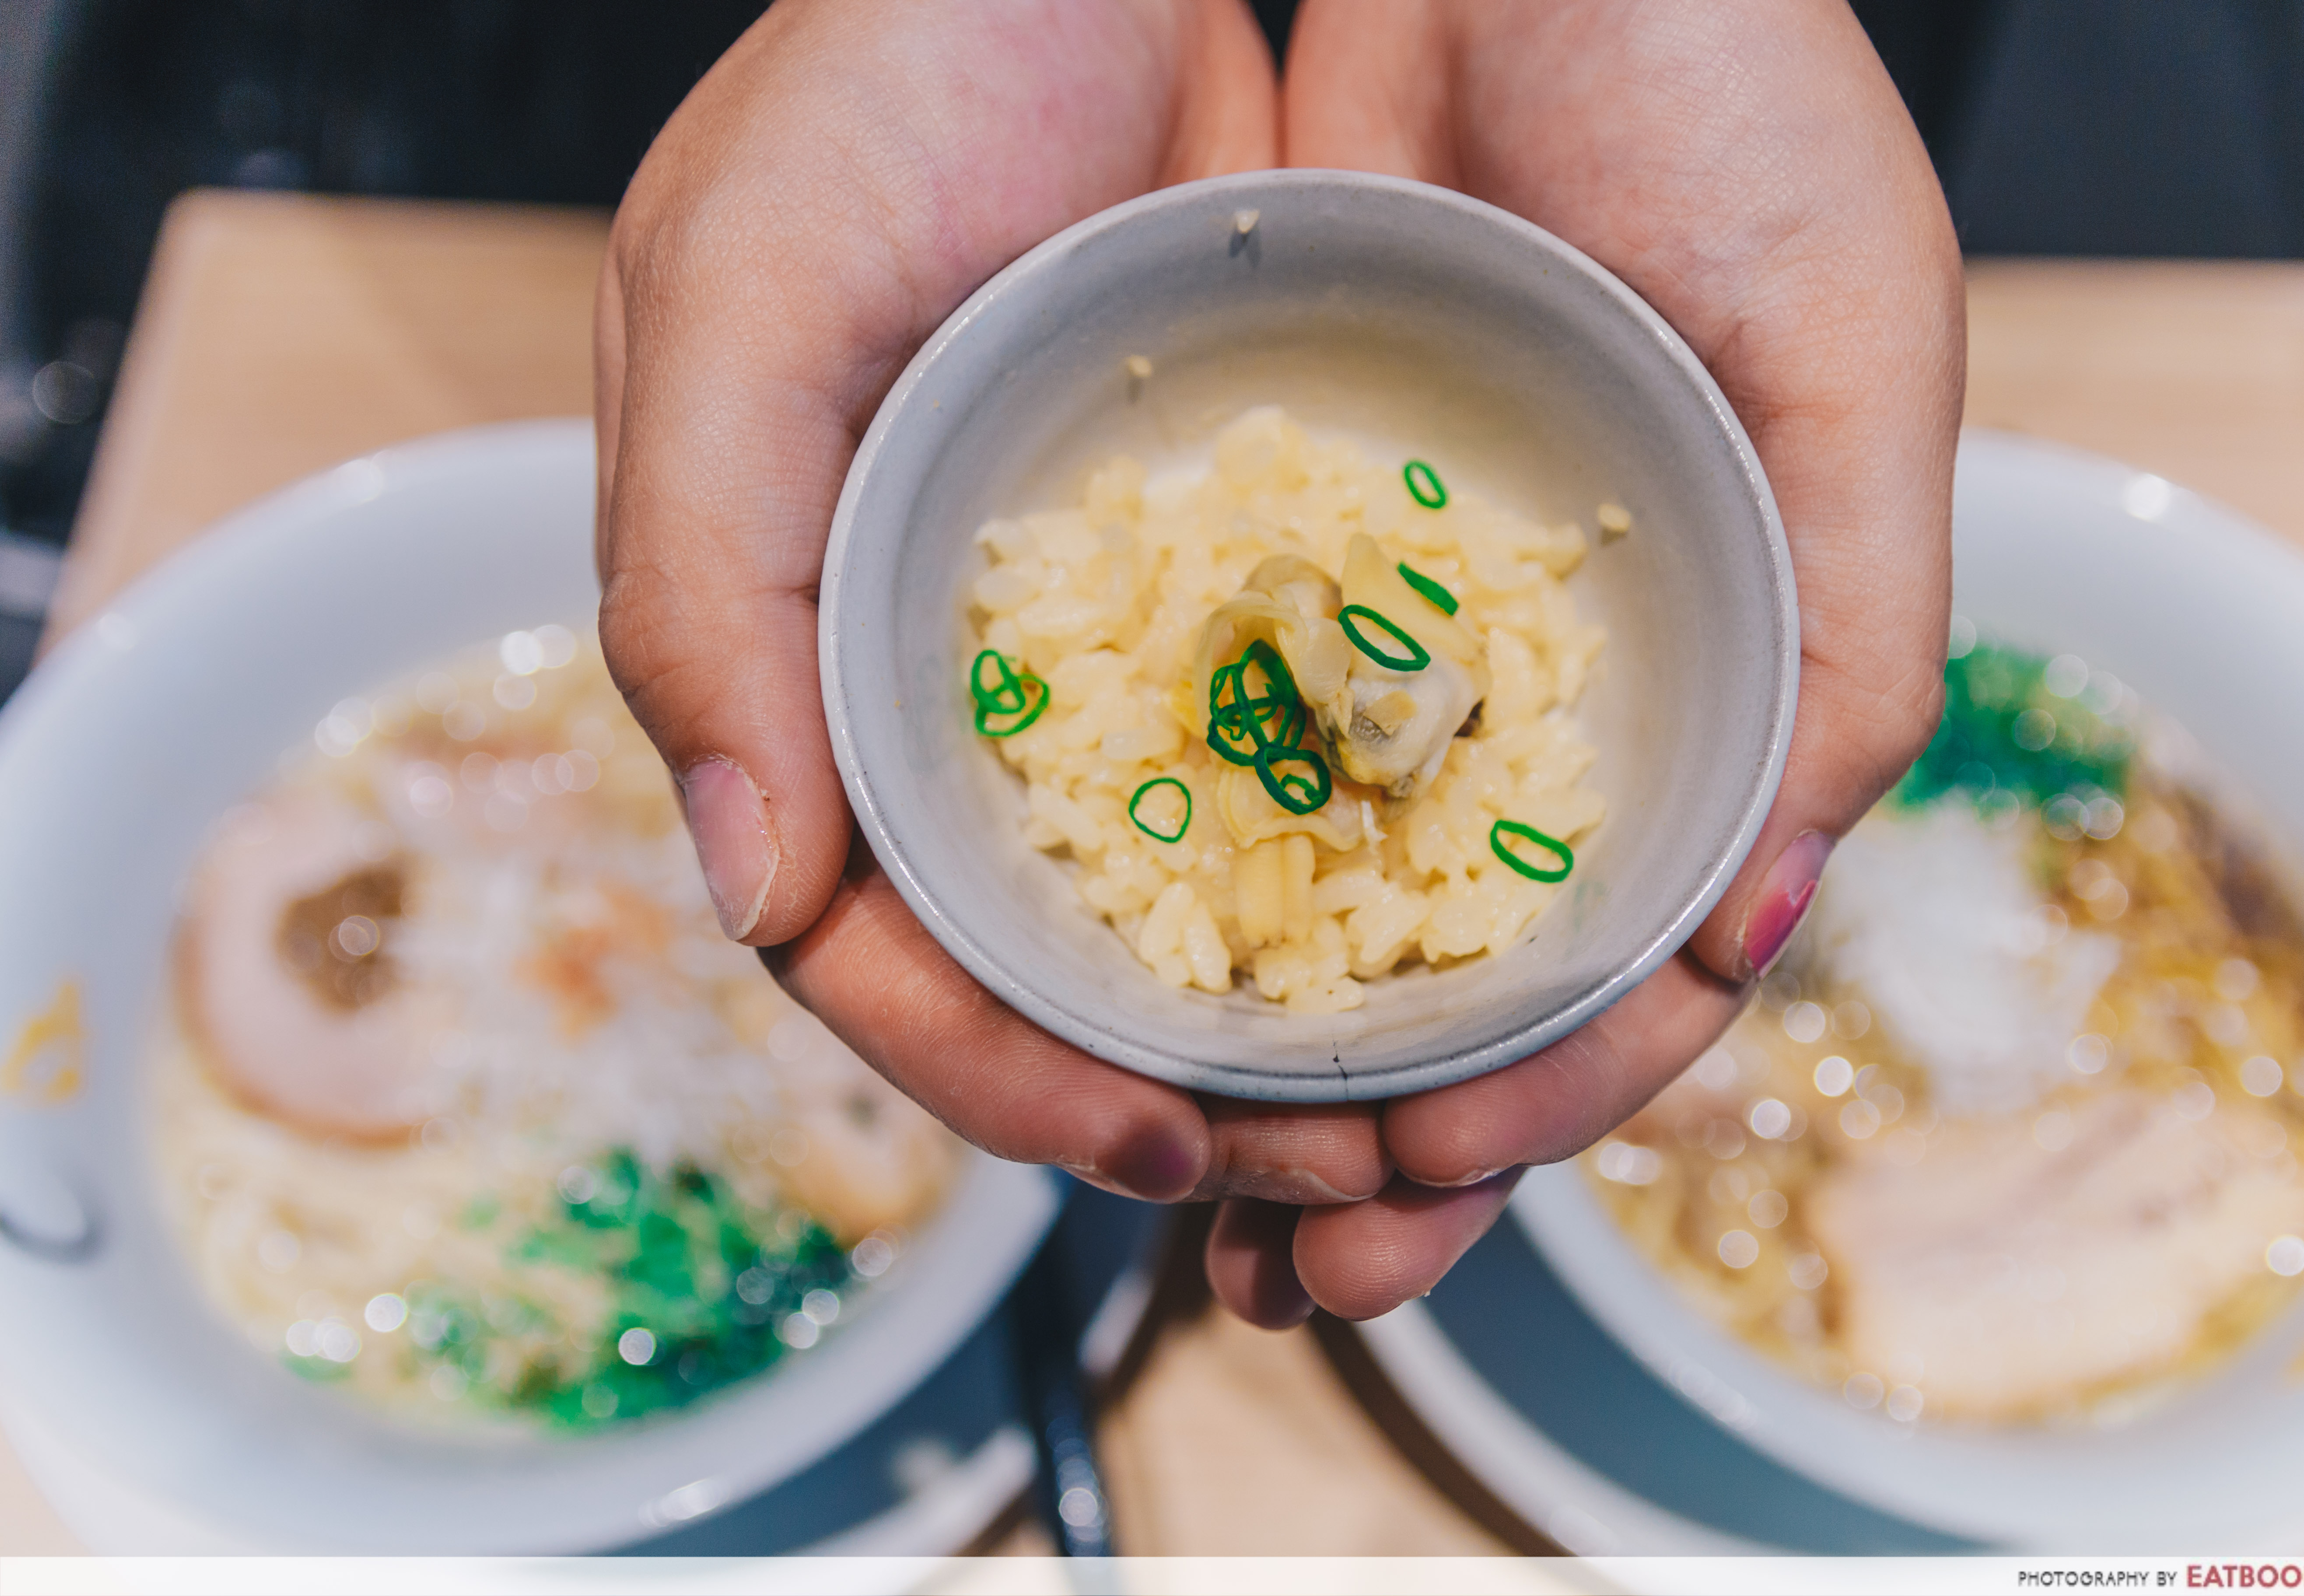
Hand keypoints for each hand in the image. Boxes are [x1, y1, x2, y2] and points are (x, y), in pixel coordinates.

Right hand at [597, 2, 1402, 1231]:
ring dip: (1268, 1021)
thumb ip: (704, 589)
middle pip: (1033, 954)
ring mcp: (1084, 635)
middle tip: (1330, 1173)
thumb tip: (748, 891)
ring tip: (1404, 1105)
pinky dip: (1342, 867)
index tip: (1151, 1138)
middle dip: (1163, 1086)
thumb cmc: (885, 81)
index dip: (992, 1071)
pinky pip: (1273, 762)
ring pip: (1162, 892)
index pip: (874, 938)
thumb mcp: (740, 300)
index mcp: (800, 653)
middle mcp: (938, 676)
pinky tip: (1442, 933)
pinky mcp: (1213, 572)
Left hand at [1203, 0, 1964, 1325]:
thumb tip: (1747, 930)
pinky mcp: (1279, 562)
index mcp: (1700, 691)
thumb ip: (1851, 644)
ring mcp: (1401, 638)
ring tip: (1184, 1185)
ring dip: (1261, 1058)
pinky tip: (1111, 982)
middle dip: (1375, 1142)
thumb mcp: (1854, 353)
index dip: (1534, 1098)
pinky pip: (1220, 753)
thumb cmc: (1733, 104)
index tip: (1418, 1178)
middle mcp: (1536, 692)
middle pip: (1457, 974)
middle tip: (1285, 1265)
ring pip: (1325, 906)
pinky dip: (1175, 881)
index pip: (1623, 965)